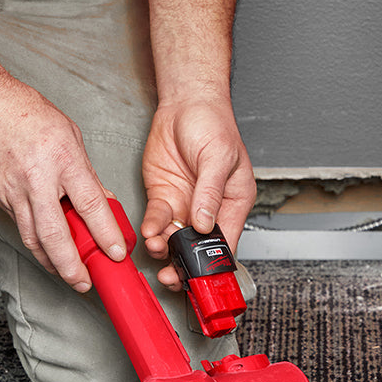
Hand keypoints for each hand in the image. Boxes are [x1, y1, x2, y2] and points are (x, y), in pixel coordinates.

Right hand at [0, 0, 126, 292]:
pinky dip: (33, 238)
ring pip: (32, 237)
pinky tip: (44, 245)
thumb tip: (102, 201)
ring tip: (66, 274)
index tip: (116, 253)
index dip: (105, 234)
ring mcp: (12, 191)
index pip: (90, 206)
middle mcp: (36, 180)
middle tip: (84, 283)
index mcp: (62, 161)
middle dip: (71, 266)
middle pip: (55, 236)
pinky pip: (18, 223)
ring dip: (50, 261)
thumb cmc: (25, 112)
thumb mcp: (70, 136)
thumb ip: (86, 174)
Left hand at [140, 96, 255, 288]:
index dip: (214, 264)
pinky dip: (151, 228)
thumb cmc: (213, 124)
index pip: (227, 243)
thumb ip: (211, 193)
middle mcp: (209, 210)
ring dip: (164, 249)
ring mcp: (185, 206)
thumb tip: (205, 225)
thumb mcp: (218, 158)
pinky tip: (149, 231)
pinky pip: (156, 221)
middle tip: (173, 276)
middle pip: (198, 249)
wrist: (185, 103)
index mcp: (233, 204)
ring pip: (174, 240)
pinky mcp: (164, 197)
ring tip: (156, 247)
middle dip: (185, 265)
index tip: (201, 278)